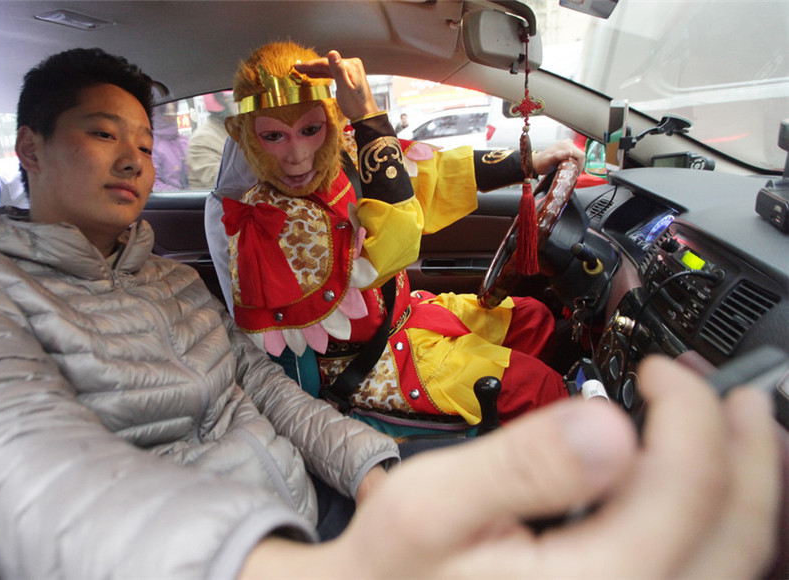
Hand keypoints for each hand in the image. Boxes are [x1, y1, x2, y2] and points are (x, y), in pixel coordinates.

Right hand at [242, 356, 780, 578]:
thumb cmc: (394, 568)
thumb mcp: (430, 505)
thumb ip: (520, 466)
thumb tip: (607, 427)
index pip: (683, 491)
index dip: (690, 414)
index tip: (663, 372)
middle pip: (732, 536)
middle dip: (748, 452)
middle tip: (736, 396)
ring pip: (732, 565)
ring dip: (750, 492)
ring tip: (746, 437)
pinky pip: (703, 578)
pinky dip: (721, 529)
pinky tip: (707, 498)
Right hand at [294, 51, 379, 120]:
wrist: (366, 116)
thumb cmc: (356, 105)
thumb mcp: (344, 88)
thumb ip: (338, 70)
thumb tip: (332, 53)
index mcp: (351, 65)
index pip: (326, 62)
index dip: (311, 64)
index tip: (298, 67)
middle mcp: (352, 65)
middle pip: (328, 64)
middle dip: (312, 66)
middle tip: (297, 68)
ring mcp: (352, 70)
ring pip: (330, 68)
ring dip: (317, 70)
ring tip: (303, 71)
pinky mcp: (350, 77)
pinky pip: (334, 73)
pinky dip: (324, 74)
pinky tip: (316, 75)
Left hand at [533, 139, 584, 174]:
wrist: (536, 162)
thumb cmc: (542, 163)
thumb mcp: (549, 161)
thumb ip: (558, 156)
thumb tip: (570, 152)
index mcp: (566, 145)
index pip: (581, 155)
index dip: (581, 166)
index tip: (576, 174)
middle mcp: (568, 143)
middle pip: (581, 155)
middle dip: (579, 165)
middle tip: (573, 173)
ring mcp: (568, 144)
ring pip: (579, 156)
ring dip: (577, 164)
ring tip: (571, 171)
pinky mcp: (567, 148)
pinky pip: (575, 155)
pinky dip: (574, 162)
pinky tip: (569, 167)